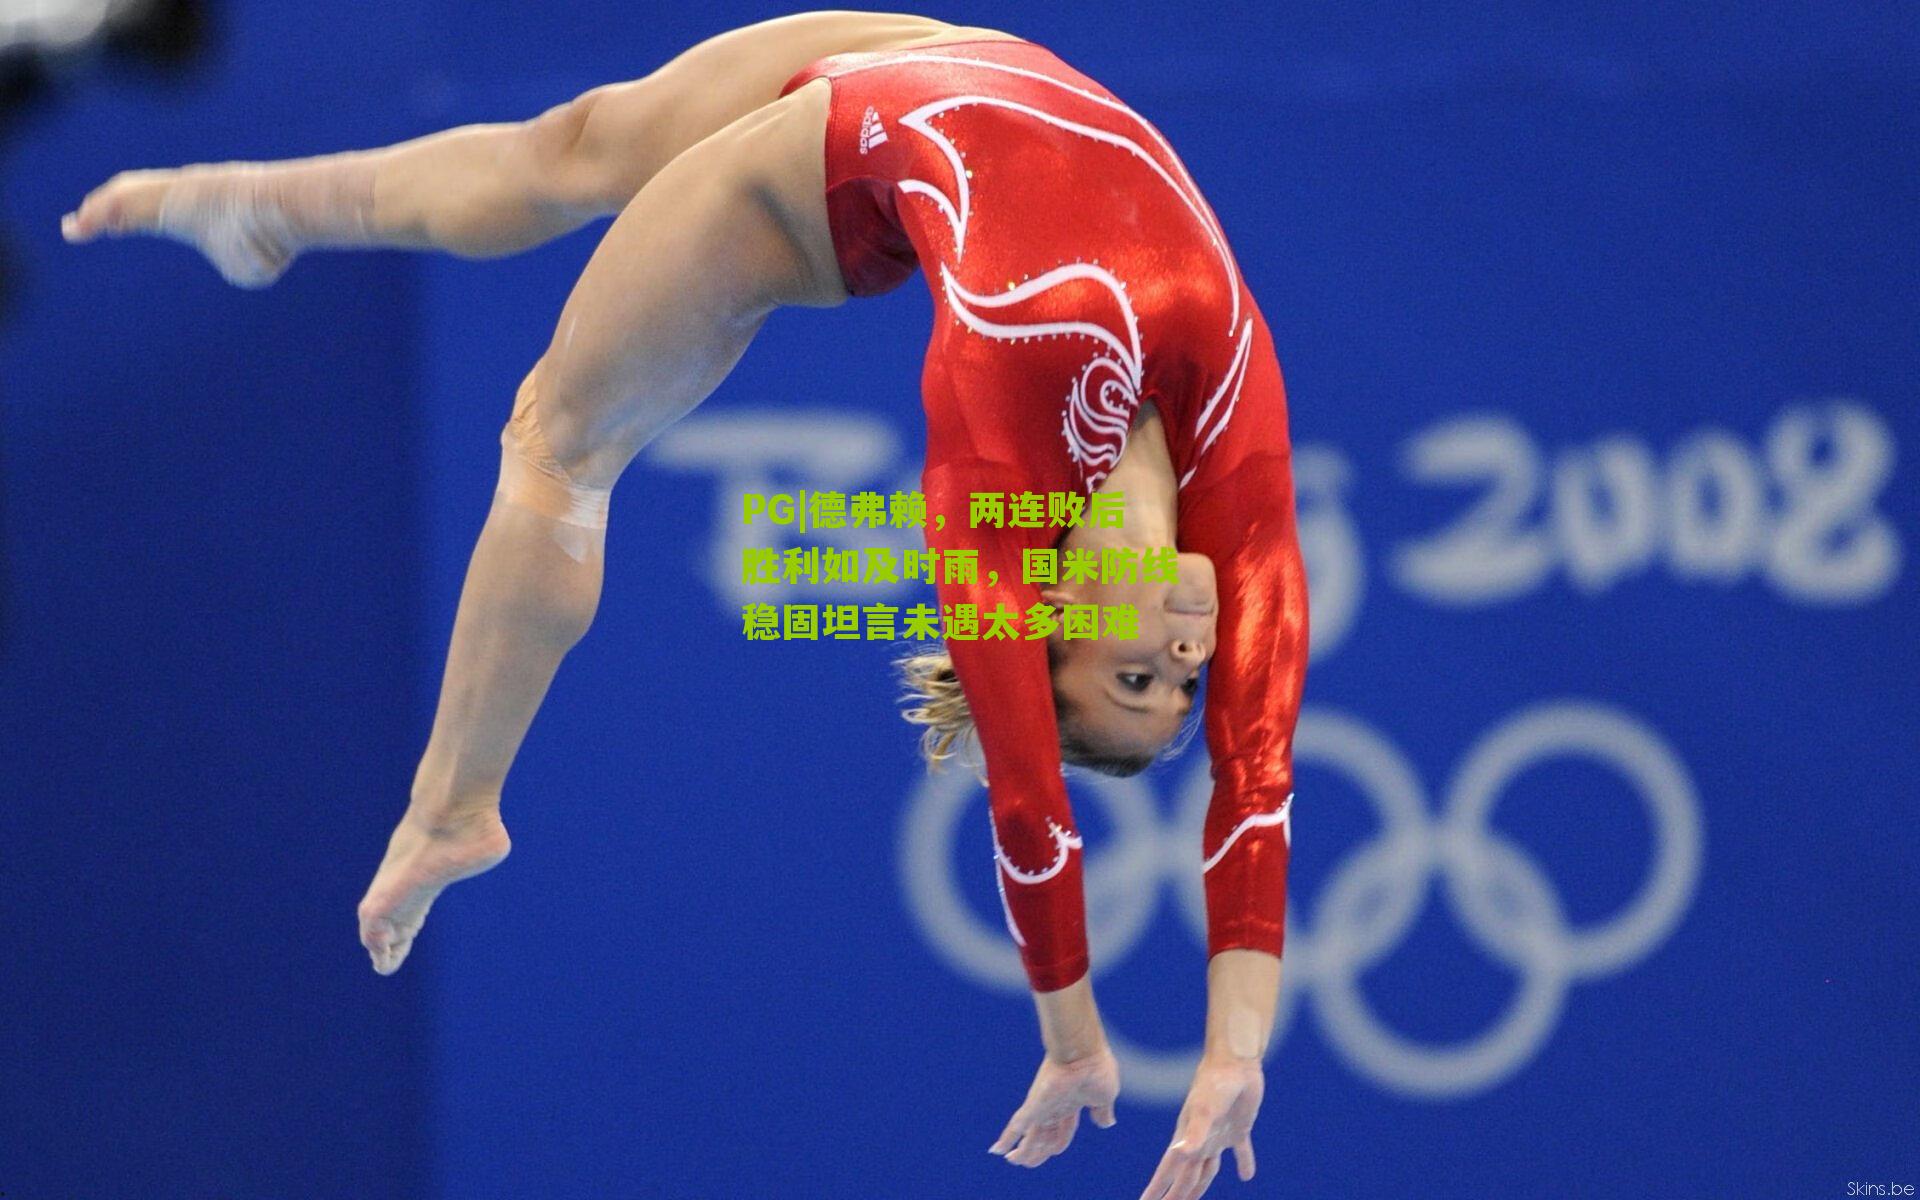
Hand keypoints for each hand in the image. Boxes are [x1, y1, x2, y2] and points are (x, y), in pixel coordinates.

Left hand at [988, 1045, 1119, 1167]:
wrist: (1083, 1051)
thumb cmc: (1096, 1068)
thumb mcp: (1105, 1096)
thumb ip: (1102, 1111)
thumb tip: (1106, 1123)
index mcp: (1073, 1104)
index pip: (1063, 1129)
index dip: (1058, 1143)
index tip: (1054, 1152)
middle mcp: (1055, 1106)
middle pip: (1044, 1135)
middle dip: (1037, 1151)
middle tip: (1026, 1162)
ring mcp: (1043, 1106)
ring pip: (1030, 1135)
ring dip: (1023, 1151)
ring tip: (1013, 1160)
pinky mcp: (1034, 1104)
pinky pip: (1017, 1125)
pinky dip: (1007, 1138)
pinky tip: (996, 1150)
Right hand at [1137, 1053, 1262, 1199]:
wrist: (1234, 1061)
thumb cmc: (1215, 1083)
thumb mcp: (1204, 1110)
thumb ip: (1194, 1134)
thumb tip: (1180, 1153)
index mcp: (1186, 1139)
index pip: (1169, 1172)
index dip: (1157, 1190)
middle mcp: (1199, 1141)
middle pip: (1186, 1176)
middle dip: (1176, 1195)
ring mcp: (1218, 1135)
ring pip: (1207, 1170)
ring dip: (1200, 1186)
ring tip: (1193, 1199)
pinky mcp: (1238, 1129)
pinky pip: (1241, 1152)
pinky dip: (1243, 1163)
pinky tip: (1246, 1175)